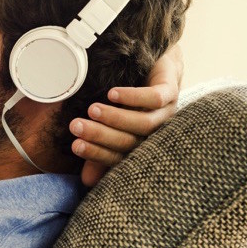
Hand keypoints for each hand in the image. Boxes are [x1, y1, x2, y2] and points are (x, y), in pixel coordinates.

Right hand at [70, 44, 183, 186]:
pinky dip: (133, 98)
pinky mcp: (171, 92)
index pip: (120, 157)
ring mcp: (167, 113)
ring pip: (144, 123)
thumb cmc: (129, 101)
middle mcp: (156, 134)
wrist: (155, 66)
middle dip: (100, 135)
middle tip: (76, 126)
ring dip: (116, 118)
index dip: (97, 153)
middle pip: (130, 141)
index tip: (75, 145)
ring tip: (92, 110)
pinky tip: (112, 94)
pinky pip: (155, 98)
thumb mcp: (111, 126)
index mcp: (141, 146)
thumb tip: (87, 182)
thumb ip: (101, 150)